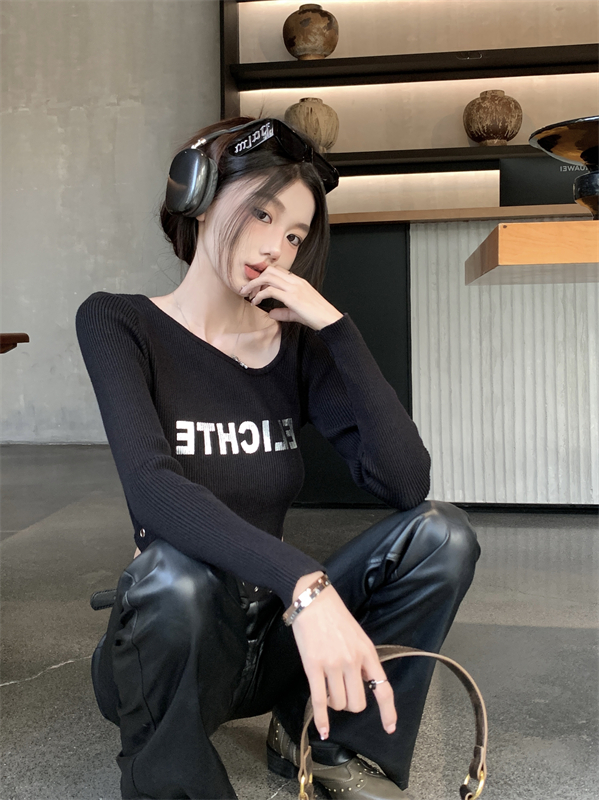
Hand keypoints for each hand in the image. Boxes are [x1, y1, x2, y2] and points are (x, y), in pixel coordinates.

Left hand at [239, 265, 342, 330]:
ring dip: (254, 285)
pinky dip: (259, 295)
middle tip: (246, 289)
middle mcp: (295, 281)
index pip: (277, 271)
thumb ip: (283, 311)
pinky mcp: (292, 297)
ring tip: (247, 294)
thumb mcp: (296, 312)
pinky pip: (270, 291)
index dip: (263, 276)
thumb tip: (270, 313)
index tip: (255, 286)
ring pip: (268, 277)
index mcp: (298, 282)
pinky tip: (256, 302)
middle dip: (255, 278)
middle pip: (270, 271)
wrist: (329, 319)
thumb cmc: (317, 316)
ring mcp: (294, 288)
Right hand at [290, 572, 396, 740]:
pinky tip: (322, 729)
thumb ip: (363, 659)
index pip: (383, 688)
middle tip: (342, 694)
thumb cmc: (335, 616)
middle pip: (357, 703)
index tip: (389, 728)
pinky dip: (321, 719)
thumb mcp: (359, 636)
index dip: (388, 711)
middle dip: (350, 704)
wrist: (313, 600)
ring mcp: (333, 664)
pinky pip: (319, 700)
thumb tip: (363, 682)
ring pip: (339, 703)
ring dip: (333, 703)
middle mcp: (353, 661)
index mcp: (367, 653)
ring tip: (327, 689)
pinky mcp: (313, 666)